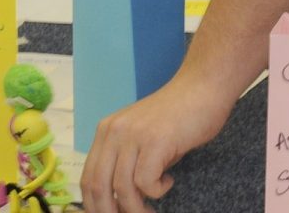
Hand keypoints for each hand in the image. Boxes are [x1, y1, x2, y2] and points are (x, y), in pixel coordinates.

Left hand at [79, 69, 231, 211]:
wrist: (201, 88)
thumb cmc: (176, 117)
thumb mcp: (141, 138)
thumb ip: (126, 161)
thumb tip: (118, 201)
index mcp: (106, 131)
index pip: (87, 178)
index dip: (95, 206)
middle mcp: (113, 131)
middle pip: (97, 186)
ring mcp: (133, 134)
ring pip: (122, 189)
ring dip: (137, 209)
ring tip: (153, 208)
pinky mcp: (155, 140)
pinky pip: (145, 182)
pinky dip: (157, 191)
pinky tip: (168, 180)